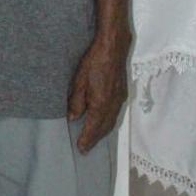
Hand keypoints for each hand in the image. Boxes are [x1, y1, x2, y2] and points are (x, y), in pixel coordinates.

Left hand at [68, 33, 130, 152]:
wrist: (113, 47)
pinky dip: (109, 122)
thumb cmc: (94, 61)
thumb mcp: (79, 81)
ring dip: (103, 132)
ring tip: (93, 138)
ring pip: (112, 121)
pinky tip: (103, 121)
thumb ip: (76, 101)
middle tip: (86, 147)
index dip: (87, 139)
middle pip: (105, 128)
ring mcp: (120, 99)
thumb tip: (73, 118)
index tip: (81, 149)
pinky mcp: (122, 93)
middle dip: (95, 139)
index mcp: (101, 103)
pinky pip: (116, 113)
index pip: (93, 127)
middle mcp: (113, 105)